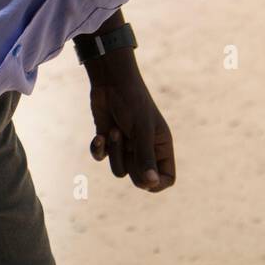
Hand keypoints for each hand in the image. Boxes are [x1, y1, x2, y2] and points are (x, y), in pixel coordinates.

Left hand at [86, 49, 174, 191]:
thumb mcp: (141, 130)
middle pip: (139, 179)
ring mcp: (126, 146)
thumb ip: (145, 157)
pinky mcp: (108, 140)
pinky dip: (98, 149)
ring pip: (119, 170)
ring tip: (114, 130)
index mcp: (161, 146)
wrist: (111, 80)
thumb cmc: (132, 101)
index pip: (166, 178)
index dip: (157, 183)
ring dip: (114, 152)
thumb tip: (151, 184)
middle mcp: (145, 148)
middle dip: (130, 164)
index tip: (146, 175)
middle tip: (128, 145)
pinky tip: (98, 136)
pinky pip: (102, 157)